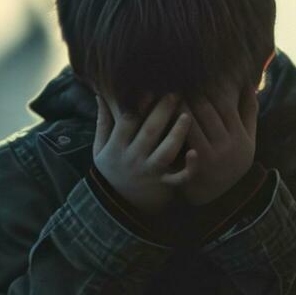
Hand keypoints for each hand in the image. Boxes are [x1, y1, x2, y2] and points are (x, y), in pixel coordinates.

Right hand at [94, 93, 193, 214]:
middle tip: (175, 92)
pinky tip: (195, 153)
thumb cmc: (111, 170)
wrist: (117, 206)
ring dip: (177, 133)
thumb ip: (103, 122)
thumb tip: (101, 94)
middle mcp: (133, 158)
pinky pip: (179, 177)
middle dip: (162, 111)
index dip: (139, 103)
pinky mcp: (164, 183)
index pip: (127, 121)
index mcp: (116, 147)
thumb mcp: (100, 148)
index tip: (151, 87)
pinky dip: (189, 167)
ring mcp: (149, 172)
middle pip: (149, 131)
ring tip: (187, 115)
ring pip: (166, 151)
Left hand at [169, 82, 259, 205]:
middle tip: (176, 79)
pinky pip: (183, 146)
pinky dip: (176, 132)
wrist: (224, 198)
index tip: (196, 75)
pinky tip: (165, 119)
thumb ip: (249, 111)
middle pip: (205, 111)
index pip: (224, 103)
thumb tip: (249, 83)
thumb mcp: (248, 138)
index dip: (209, 87)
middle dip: (190, 93)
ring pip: (190, 124)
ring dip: (177, 107)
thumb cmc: (233, 159)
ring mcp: (210, 158)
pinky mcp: (194, 169)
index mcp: (240, 135)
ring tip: (167, 93)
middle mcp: (227, 146)